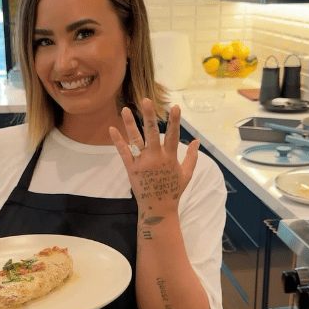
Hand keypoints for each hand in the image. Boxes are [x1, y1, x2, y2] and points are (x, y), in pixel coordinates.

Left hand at [109, 98, 198, 215]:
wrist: (158, 209)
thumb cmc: (173, 190)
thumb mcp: (186, 174)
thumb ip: (192, 157)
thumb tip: (196, 141)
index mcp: (170, 158)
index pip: (173, 136)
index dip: (174, 121)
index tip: (175, 107)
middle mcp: (155, 158)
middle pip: (151, 134)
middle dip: (149, 116)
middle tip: (145, 100)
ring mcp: (142, 163)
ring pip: (135, 140)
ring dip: (129, 124)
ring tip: (126, 109)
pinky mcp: (131, 169)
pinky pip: (123, 153)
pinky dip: (118, 141)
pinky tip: (112, 129)